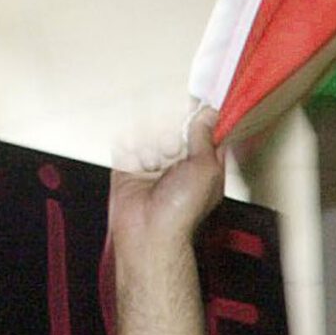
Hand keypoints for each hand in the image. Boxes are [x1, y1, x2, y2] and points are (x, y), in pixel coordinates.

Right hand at [107, 112, 224, 264]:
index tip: (195, 103)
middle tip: (171, 151)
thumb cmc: (183, 207)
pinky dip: (130, 150)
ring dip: (150, 146)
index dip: (199, 118)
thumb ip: (205, 137)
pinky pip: (126, 143)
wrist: (148, 231)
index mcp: (203, 164)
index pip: (202, 132)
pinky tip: (136, 165)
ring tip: (152, 166)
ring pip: (148, 133)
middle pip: (172, 128)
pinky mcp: (127, 166)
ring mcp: (152, 164)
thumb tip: (210, 112)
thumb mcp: (206, 168)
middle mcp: (178, 163)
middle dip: (170, 136)